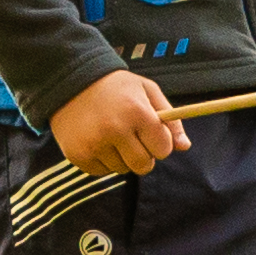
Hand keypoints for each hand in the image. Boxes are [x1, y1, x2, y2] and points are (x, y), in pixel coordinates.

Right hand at [49, 69, 187, 175]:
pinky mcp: (78, 155)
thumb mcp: (147, 91)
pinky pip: (102, 172)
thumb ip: (171, 119)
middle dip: (144, 156)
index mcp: (137, 112)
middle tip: (133, 139)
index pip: (163, 149)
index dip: (160, 143)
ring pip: (122, 170)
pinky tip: (98, 141)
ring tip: (112, 135)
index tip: (151, 134)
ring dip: (122, 158)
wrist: (71, 81)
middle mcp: (115, 129)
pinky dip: (104, 161)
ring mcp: (94, 144)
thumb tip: (184, 147)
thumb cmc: (116, 87)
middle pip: (144, 166)